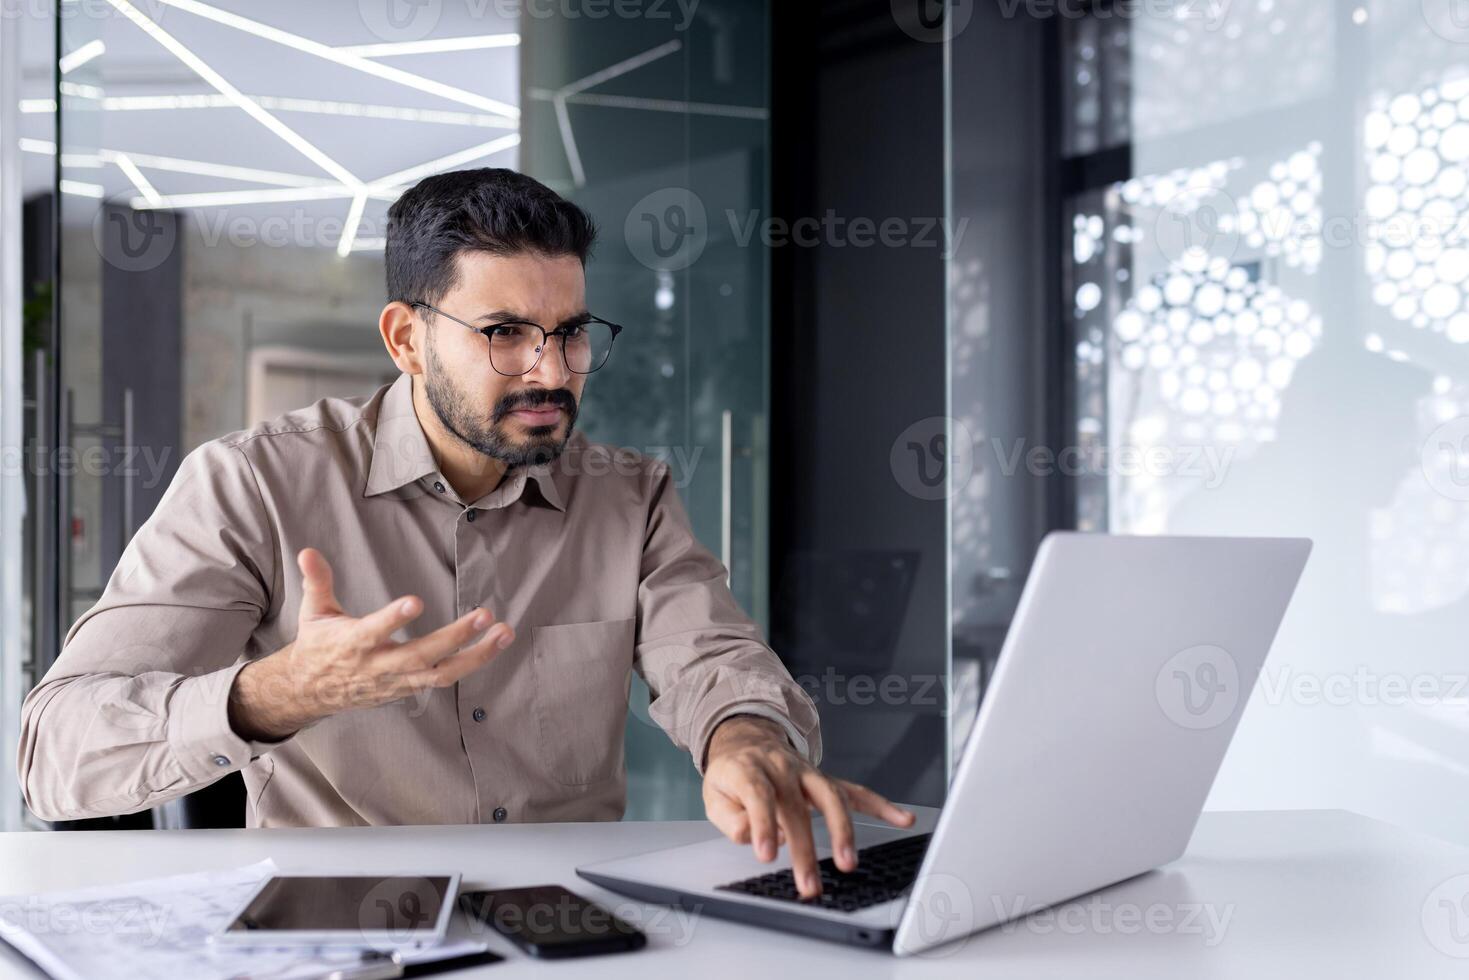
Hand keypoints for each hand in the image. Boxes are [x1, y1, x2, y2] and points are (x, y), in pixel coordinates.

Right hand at [228, 547, 514, 740]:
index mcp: (352, 644)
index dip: (393, 619)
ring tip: (505, 633)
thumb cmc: (318, 644)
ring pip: (441, 674)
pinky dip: (471, 664)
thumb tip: (307, 551)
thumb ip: (316, 581)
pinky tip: (495, 644)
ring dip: (477, 656)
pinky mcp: (409, 689)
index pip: (373, 632)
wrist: (310, 692)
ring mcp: (397, 681)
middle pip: (420, 656)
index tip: (415, 601)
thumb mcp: (313, 612)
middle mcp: (378, 666)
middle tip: (485, 615)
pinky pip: (445, 679)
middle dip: (455, 637)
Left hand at [701, 715, 915, 898]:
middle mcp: (782, 768)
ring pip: (831, 798)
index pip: (758, 796)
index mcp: (750, 769)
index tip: (768, 855)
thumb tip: (756, 836)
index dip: (764, 825)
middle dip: (805, 849)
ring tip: (848, 861)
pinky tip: (902, 818)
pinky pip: (856, 793)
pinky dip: (881, 806)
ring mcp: (808, 773)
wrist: (748, 740)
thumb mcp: (714, 796)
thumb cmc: (733, 775)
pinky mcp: (825, 781)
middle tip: (809, 884)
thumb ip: (731, 819)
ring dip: (842, 831)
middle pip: (797, 807)